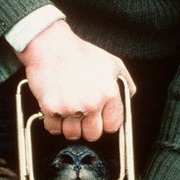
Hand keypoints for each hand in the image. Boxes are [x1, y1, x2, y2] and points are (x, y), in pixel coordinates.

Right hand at [15, 20, 135, 141]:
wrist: (50, 46)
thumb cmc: (79, 52)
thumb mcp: (111, 62)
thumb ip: (125, 81)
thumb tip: (130, 96)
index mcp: (108, 93)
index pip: (113, 125)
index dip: (105, 124)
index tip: (99, 120)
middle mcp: (92, 103)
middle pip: (93, 134)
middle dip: (87, 128)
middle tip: (81, 117)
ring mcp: (71, 107)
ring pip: (72, 134)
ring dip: (69, 127)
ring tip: (67, 112)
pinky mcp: (51, 108)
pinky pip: (53, 128)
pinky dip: (52, 123)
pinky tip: (55, 111)